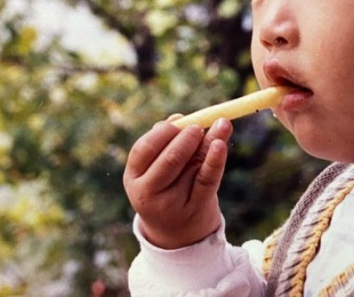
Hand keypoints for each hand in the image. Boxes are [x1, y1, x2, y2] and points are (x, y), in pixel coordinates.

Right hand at [123, 117, 232, 249]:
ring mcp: (172, 204)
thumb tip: (179, 119)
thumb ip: (166, 143)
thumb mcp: (156, 169)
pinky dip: (215, 159)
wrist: (178, 234)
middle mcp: (148, 193)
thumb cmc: (166, 187)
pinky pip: (207, 180)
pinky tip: (221, 143)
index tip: (179, 120)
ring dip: (208, 141)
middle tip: (199, 126)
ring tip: (221, 125)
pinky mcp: (196, 208)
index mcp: (133, 177)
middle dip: (186, 137)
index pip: (144, 149)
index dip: (162, 132)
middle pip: (169, 159)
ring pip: (192, 166)